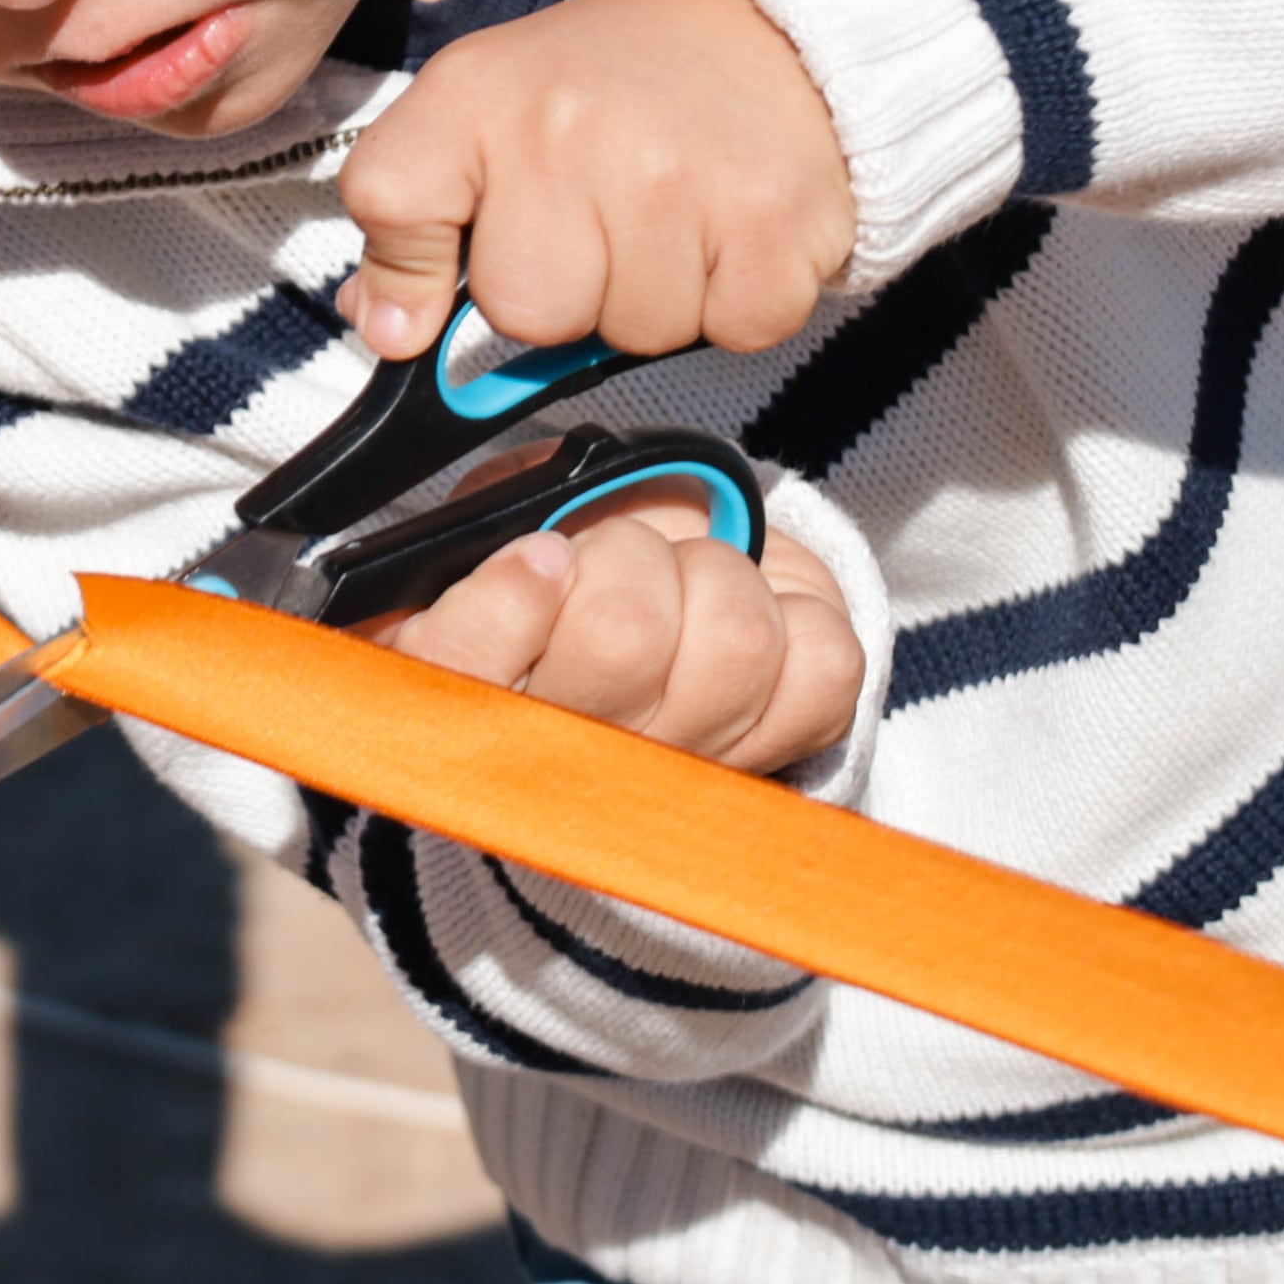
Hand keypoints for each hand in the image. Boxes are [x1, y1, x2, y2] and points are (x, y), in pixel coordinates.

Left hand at [337, 0, 852, 363]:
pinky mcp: (773, 220)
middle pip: (531, 315)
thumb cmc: (612, 85)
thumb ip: (412, 215)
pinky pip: (732, 332)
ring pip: (636, 335)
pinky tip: (733, 229)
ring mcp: (675, 177)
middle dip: (571, 294)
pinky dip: (738, 302)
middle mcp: (568, 128)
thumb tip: (387, 329)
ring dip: (657, 298)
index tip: (458, 263)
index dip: (411, 266)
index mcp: (478, 93)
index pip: (390, 201)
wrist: (769, 19)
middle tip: (606, 221)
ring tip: (675, 214)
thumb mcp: (486, 107)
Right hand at [374, 486, 862, 773]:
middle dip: (632, 556)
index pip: (466, 672)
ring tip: (685, 587)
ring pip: (736, 645)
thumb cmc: (568, 558)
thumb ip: (497, 512)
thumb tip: (547, 548)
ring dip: (719, 580)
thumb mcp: (498, 514)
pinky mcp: (779, 753)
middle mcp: (564, 761)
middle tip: (617, 560)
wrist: (656, 591)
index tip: (544, 555)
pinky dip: (801, 614)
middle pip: (624, 636)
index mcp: (460, 689)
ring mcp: (676, 771)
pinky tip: (753, 619)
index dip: (512, 605)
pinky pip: (823, 666)